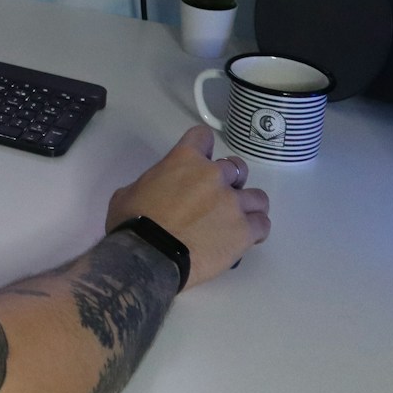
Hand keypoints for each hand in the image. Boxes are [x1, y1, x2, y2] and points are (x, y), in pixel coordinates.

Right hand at [105, 124, 270, 288]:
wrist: (149, 256)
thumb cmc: (132, 222)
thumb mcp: (129, 192)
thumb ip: (152, 184)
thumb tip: (157, 193)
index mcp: (184, 160)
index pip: (203, 136)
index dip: (202, 148)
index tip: (200, 161)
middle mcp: (214, 176)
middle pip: (237, 167)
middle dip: (230, 180)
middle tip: (218, 197)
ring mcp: (233, 203)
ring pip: (258, 196)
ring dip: (247, 205)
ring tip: (236, 220)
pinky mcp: (245, 230)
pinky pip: (263, 224)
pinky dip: (255, 229)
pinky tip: (244, 238)